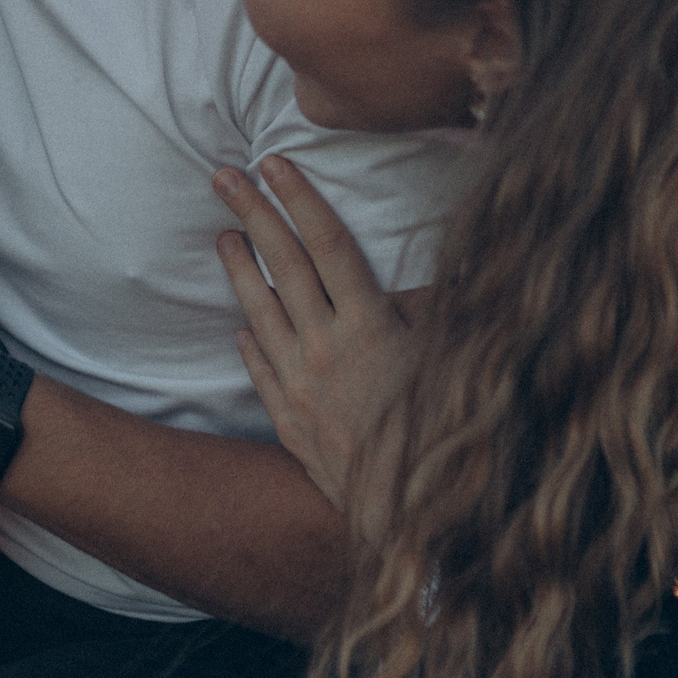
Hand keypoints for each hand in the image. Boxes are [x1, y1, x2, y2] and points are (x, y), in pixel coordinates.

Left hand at [213, 155, 416, 507]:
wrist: (404, 515)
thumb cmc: (441, 433)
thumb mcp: (451, 361)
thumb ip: (442, 311)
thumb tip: (455, 265)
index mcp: (369, 324)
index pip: (326, 244)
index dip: (300, 198)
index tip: (275, 161)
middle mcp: (326, 347)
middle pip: (283, 264)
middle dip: (253, 213)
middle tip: (224, 174)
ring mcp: (300, 383)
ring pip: (260, 311)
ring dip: (240, 269)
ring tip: (222, 236)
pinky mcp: (289, 419)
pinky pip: (261, 368)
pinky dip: (251, 341)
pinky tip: (241, 325)